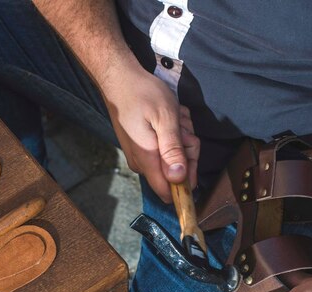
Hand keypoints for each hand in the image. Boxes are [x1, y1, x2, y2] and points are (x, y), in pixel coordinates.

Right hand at [100, 65, 199, 202]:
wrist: (120, 79)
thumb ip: (173, 150)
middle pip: (176, 172)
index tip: (191, 156)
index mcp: (147, 159)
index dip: (186, 183)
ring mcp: (141, 155)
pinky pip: (165, 147)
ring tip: (174, 116)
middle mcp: (142, 163)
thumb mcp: (166, 118)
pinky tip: (169, 117)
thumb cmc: (143, 95)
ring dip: (181, 137)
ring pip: (173, 157)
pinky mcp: (142, 146)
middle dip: (186, 149)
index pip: (168, 192)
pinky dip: (173, 133)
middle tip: (181, 125)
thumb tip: (178, 179)